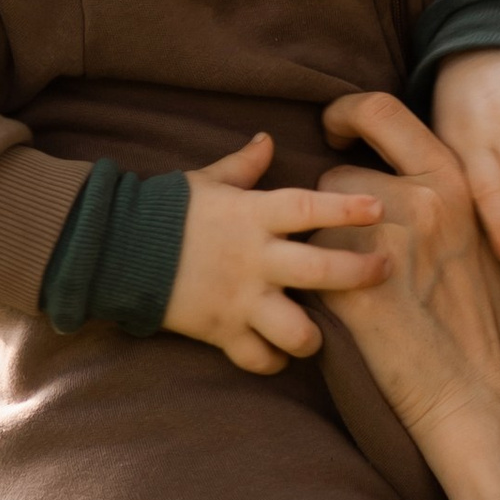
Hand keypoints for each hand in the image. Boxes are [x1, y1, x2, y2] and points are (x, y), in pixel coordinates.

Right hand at [162, 133, 389, 375]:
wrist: (114, 248)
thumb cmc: (163, 210)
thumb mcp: (205, 181)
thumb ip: (243, 166)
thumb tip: (267, 138)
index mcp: (252, 215)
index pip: (309, 208)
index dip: (346, 209)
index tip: (378, 209)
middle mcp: (254, 259)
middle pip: (320, 271)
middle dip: (359, 273)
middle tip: (385, 271)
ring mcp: (239, 299)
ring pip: (295, 330)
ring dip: (313, 337)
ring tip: (317, 335)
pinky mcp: (219, 330)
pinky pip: (257, 358)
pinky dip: (271, 360)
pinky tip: (277, 354)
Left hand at [318, 91, 499, 499]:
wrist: (484, 391)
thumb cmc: (483, 321)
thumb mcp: (480, 235)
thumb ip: (442, 195)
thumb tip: (400, 169)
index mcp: (455, 179)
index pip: (380, 110)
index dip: (345, 113)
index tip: (334, 130)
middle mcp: (421, 200)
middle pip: (338, 176)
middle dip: (336, 210)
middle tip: (354, 246)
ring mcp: (386, 244)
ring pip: (317, 222)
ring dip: (322, 248)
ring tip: (354, 285)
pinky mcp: (353, 289)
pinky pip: (308, 266)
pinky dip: (315, 286)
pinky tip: (345, 312)